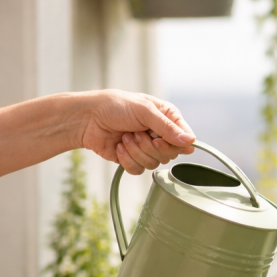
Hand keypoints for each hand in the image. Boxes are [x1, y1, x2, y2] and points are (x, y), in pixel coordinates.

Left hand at [78, 90, 195, 174]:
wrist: (86, 118)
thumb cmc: (114, 106)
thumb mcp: (144, 111)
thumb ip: (168, 127)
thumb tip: (190, 141)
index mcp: (167, 118)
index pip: (185, 138)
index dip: (175, 143)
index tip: (159, 138)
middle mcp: (159, 134)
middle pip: (170, 154)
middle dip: (150, 146)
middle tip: (137, 133)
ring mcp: (146, 147)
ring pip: (155, 163)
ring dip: (136, 151)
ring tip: (125, 137)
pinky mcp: (133, 159)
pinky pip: (139, 169)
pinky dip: (128, 160)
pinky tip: (119, 147)